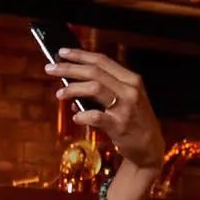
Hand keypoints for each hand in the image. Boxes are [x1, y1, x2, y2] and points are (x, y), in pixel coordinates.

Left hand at [45, 49, 163, 170]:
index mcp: (130, 79)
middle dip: (69, 68)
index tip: (62, 52)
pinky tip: (76, 117)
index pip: (102, 61)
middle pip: (94, 72)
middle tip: (50, 69)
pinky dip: (82, 115)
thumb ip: (107, 87)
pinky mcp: (119, 126)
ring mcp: (125, 107)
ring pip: (94, 88)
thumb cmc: (133, 120)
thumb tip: (75, 81)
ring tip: (59, 93)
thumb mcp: (127, 97)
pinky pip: (95, 116)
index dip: (80, 55)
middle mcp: (129, 90)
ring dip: (73, 89)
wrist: (149, 146)